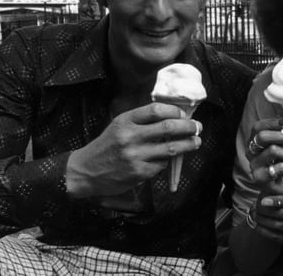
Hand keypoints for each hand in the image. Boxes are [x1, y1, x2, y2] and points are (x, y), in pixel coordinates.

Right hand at [66, 103, 201, 198]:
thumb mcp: (119, 126)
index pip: (156, 110)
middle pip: (169, 128)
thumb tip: (173, 117)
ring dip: (188, 144)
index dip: (174, 111)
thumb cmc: (107, 146)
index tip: (183, 114)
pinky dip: (167, 161)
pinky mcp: (139, 172)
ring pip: (171, 148)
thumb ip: (142, 121)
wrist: (85, 171)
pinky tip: (167, 159)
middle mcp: (130, 137)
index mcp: (125, 121)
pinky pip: (162, 165)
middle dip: (189, 127)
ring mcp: (135, 156)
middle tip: (198, 127)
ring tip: (196, 142)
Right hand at [246, 119, 282, 193]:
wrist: (277, 187)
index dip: (272, 122)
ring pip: (274, 150)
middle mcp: (251, 152)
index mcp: (254, 142)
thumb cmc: (280, 163)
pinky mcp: (260, 178)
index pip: (258, 127)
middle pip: (263, 137)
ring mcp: (254, 165)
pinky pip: (279, 167)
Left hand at [250, 179, 282, 245]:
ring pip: (281, 226)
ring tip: (254, 215)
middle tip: (255, 207)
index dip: (278, 201)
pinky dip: (266, 232)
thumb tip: (271, 170)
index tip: (263, 201)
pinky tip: (258, 226)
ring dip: (264, 222)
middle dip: (266, 211)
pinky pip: (279, 237)